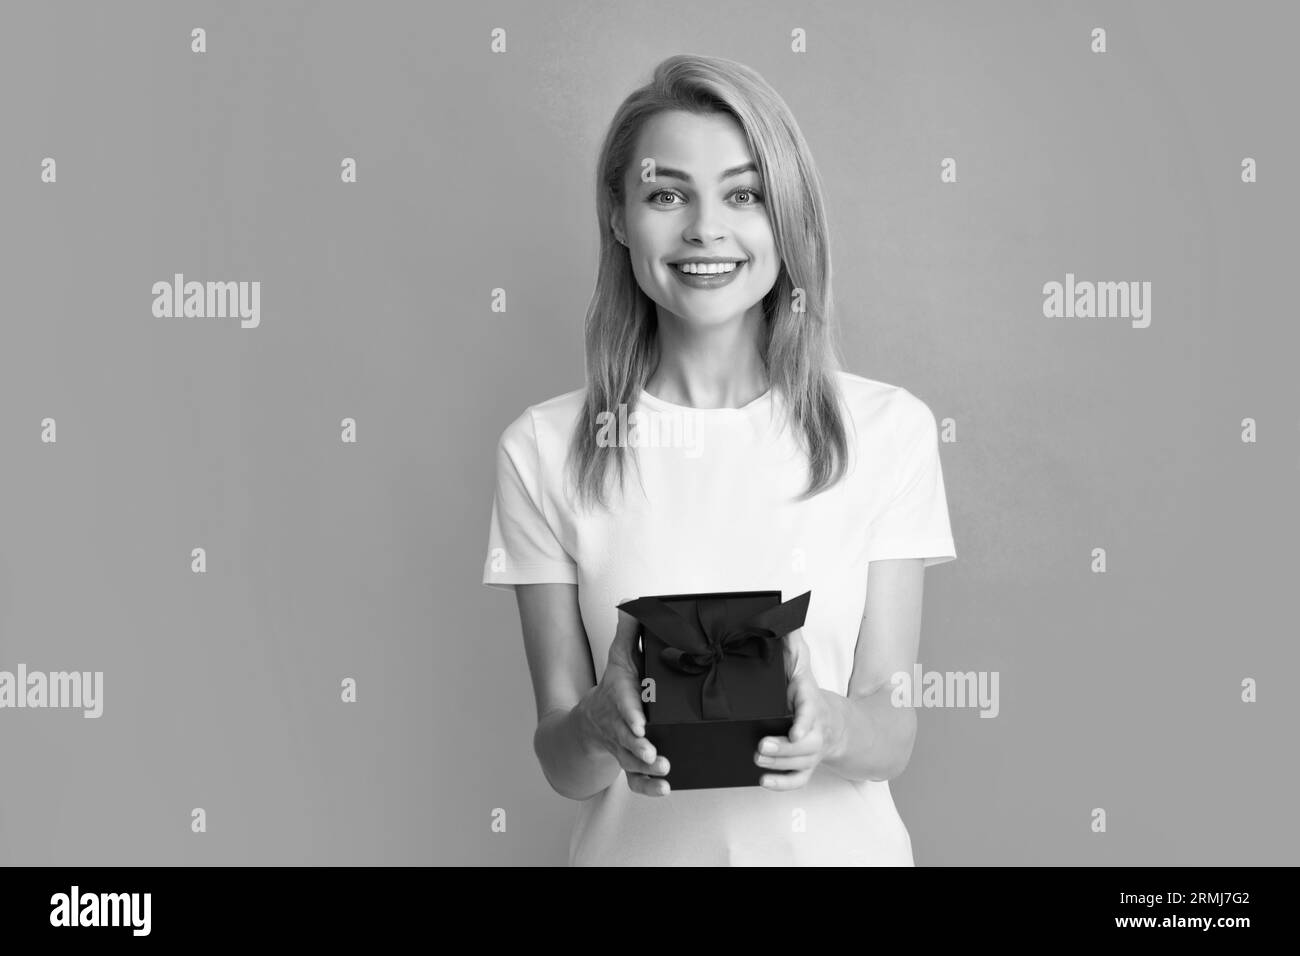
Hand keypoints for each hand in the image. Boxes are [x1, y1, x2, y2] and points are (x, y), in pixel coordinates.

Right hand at [572, 604, 671, 796]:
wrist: (589, 722)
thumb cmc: (612, 688)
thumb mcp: (619, 658)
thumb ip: (629, 632)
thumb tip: (631, 602)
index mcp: (619, 698)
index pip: (624, 704)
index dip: (631, 713)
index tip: (642, 722)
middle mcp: (620, 725)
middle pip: (626, 738)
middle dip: (638, 747)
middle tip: (653, 754)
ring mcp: (623, 747)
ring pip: (631, 763)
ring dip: (646, 770)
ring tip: (663, 770)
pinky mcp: (630, 764)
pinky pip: (636, 781)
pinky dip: (649, 788)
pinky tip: (665, 788)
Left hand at [754, 627, 832, 790]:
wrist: (833, 722)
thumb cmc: (808, 693)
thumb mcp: (802, 666)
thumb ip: (793, 645)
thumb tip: (786, 616)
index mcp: (812, 703)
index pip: (811, 713)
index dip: (803, 723)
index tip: (796, 731)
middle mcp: (814, 731)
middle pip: (803, 745)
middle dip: (783, 748)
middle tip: (760, 746)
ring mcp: (811, 751)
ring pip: (799, 763)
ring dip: (779, 764)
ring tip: (756, 758)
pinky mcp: (805, 765)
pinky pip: (798, 779)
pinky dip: (782, 783)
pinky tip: (763, 780)